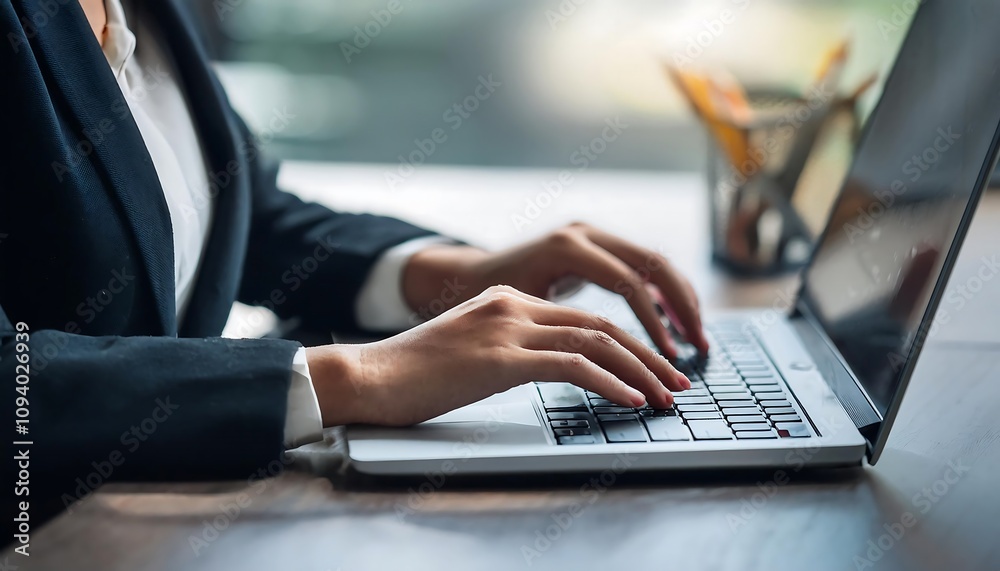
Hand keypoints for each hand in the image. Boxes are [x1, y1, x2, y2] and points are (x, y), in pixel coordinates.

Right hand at [306, 286, 690, 426]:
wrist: (368, 377)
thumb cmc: (413, 374)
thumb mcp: (470, 350)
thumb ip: (510, 350)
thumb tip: (547, 369)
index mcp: (509, 300)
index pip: (584, 318)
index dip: (628, 343)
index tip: (655, 368)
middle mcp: (514, 305)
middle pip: (601, 325)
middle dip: (647, 355)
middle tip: (678, 382)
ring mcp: (508, 328)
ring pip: (596, 341)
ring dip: (640, 370)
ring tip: (667, 396)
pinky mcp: (501, 357)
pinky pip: (573, 366)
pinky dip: (610, 383)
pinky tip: (631, 400)